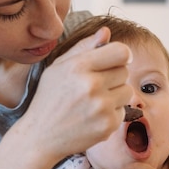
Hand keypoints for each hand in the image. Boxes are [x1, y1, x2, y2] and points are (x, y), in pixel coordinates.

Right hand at [22, 28, 132, 161]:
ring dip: (115, 94)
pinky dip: (111, 113)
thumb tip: (106, 32)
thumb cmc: (49, 98)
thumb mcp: (58, 68)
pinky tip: (92, 117)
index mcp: (79, 67)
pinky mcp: (108, 125)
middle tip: (94, 86)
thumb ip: (83, 48)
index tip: (117, 61)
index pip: (121, 52)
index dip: (122, 55)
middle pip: (124, 71)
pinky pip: (122, 111)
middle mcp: (92, 85)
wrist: (40, 137)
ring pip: (127, 91)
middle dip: (114, 76)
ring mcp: (101, 107)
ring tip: (94, 101)